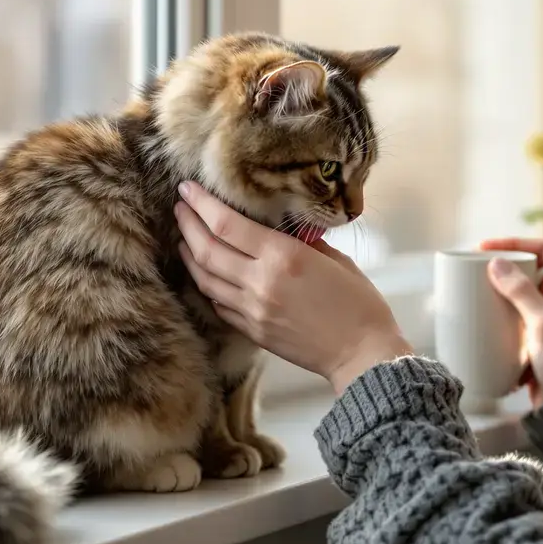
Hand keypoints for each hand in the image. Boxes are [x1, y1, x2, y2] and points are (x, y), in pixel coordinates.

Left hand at [174, 181, 412, 392]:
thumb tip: (280, 229)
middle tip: (181, 207)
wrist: (362, 354)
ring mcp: (252, 310)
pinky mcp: (252, 331)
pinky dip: (207, 285)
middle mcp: (260, 282)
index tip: (189, 189)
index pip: (227, 225)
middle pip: (207, 249)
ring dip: (190, 255)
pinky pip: (218, 304)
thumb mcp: (335, 259)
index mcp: (283, 257)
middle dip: (188, 224)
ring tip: (185, 238)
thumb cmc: (358, 304)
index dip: (202, 204)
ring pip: (205, 278)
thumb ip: (303, 242)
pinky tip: (206, 273)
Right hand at [481, 237, 542, 407]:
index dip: (515, 244)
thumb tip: (496, 263)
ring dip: (506, 291)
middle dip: (508, 268)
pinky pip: (524, 312)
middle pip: (536, 267)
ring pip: (528, 290)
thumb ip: (521, 292)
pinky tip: (489, 314)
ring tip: (481, 291)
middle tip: (479, 268)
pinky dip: (507, 311)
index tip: (484, 248)